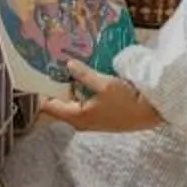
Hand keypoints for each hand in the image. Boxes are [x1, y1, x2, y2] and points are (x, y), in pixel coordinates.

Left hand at [37, 59, 166, 134]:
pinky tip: (83, 78)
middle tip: (52, 65)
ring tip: (66, 68)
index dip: (42, 91)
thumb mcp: (104, 84)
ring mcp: (89, 120)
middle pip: (59, 104)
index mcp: (77, 116)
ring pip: (71, 103)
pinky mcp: (98, 116)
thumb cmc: (126, 101)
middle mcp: (79, 121)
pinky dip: (80, 91)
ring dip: (69, 87)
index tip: (38, 74)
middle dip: (56, 86)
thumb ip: (84, 75)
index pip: (49, 107)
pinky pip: (82, 103)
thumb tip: (68, 64)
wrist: (149, 113)